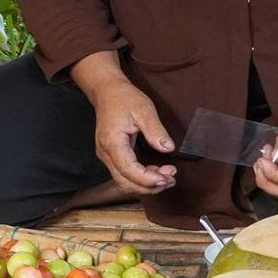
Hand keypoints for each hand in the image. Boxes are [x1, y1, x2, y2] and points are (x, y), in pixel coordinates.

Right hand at [71, 55, 176, 195]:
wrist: (107, 91)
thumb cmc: (125, 98)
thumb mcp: (145, 110)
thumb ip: (155, 131)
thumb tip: (168, 148)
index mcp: (112, 142)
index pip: (128, 170)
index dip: (147, 179)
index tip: (166, 178)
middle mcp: (105, 153)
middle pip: (125, 182)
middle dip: (149, 186)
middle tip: (171, 179)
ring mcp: (107, 156)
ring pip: (124, 181)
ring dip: (146, 184)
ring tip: (168, 177)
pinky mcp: (112, 156)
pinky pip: (125, 174)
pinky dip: (141, 177)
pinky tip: (157, 172)